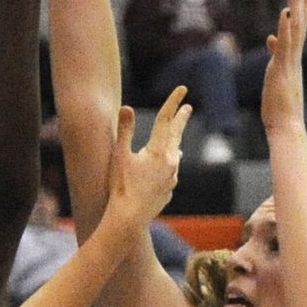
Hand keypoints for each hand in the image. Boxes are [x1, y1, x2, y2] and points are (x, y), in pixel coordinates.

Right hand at [103, 90, 191, 234]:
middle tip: (187, 108)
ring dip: (176, 143)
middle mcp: (170, 162)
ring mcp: (171, 178)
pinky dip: (170, 164)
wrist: (129, 218)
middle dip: (181, 119)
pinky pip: (171, 172)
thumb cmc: (120, 186)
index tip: (182, 88)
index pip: (166, 119)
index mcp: (159, 151)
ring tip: (177, 139)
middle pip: (176, 135)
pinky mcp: (168, 190)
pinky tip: (169, 167)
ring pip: (176, 155)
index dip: (173, 101)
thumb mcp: (119, 156)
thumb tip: (126, 107)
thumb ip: (125, 131)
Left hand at [261, 0, 306, 135]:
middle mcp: (294, 55)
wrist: (287, 127)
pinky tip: (284, 13)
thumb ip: (275, 54)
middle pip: (299, 18)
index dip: (303, 1)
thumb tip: (271, 37)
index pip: (299, 23)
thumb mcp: (276, 73)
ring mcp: (289, 62)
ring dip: (295, 4)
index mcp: (293, 56)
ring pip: (294, 27)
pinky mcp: (282, 71)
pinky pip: (285, 47)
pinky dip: (285, 30)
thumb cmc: (280, 105)